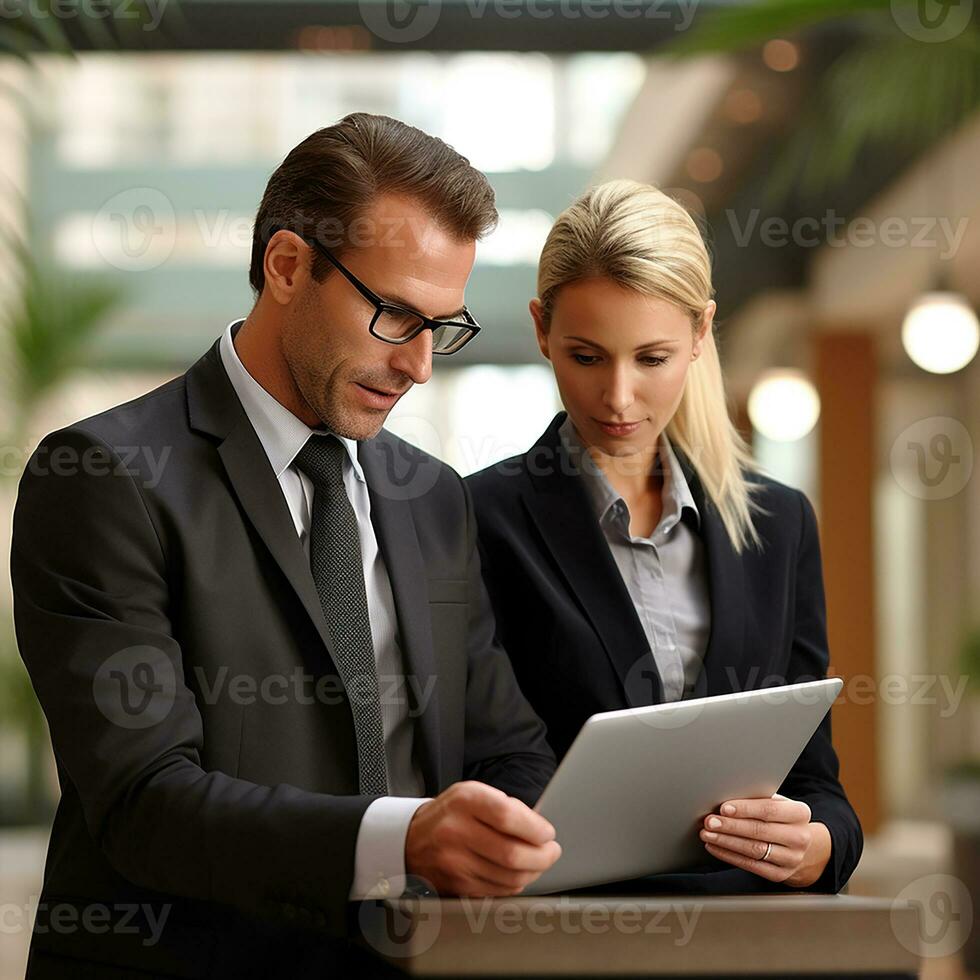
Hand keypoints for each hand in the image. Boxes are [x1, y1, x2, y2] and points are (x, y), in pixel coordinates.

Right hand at [405, 781, 560, 896]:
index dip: (536, 829)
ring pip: (509, 877)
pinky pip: (498, 891)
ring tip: (538, 862)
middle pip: (512, 853)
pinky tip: (519, 874)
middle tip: (552, 852)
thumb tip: (540, 827)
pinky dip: (515, 884)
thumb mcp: (472, 794)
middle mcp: (456, 832)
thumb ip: (505, 806)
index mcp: (464, 802)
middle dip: (542, 856)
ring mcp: (454, 863)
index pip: (508, 817)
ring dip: (533, 872)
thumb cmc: (450, 814)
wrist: (410, 840)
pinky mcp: (456, 886)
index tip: (548, 833)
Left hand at [699, 792, 831, 886]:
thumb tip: (727, 795)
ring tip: (707, 834)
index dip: (745, 809)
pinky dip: (730, 856)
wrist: (805, 848)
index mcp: (800, 813)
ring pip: (754, 849)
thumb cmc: (782, 819)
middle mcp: (799, 837)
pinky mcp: (780, 874)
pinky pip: (751, 866)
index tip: (724, 808)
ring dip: (726, 841)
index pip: (769, 810)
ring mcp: (792, 859)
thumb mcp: (779, 804)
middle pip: (760, 830)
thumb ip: (759, 799)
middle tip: (710, 821)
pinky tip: (715, 847)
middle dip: (731, 826)